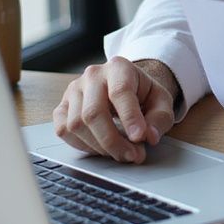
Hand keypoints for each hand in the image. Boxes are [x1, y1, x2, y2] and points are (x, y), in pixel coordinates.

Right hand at [52, 56, 178, 162]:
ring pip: (76, 124)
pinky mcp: (62, 107)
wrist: (126, 86)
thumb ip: (160, 118)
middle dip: (113, 141)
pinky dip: (82, 146)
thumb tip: (149, 136)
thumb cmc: (143, 94)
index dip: (129, 118)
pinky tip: (101, 148)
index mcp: (119, 67)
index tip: (139, 138)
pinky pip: (63, 131)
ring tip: (120, 152)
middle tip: (132, 156)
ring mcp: (73, 91)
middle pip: (93, 112)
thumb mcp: (161, 101)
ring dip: (99, 147)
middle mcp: (92, 76)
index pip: (120, 92)